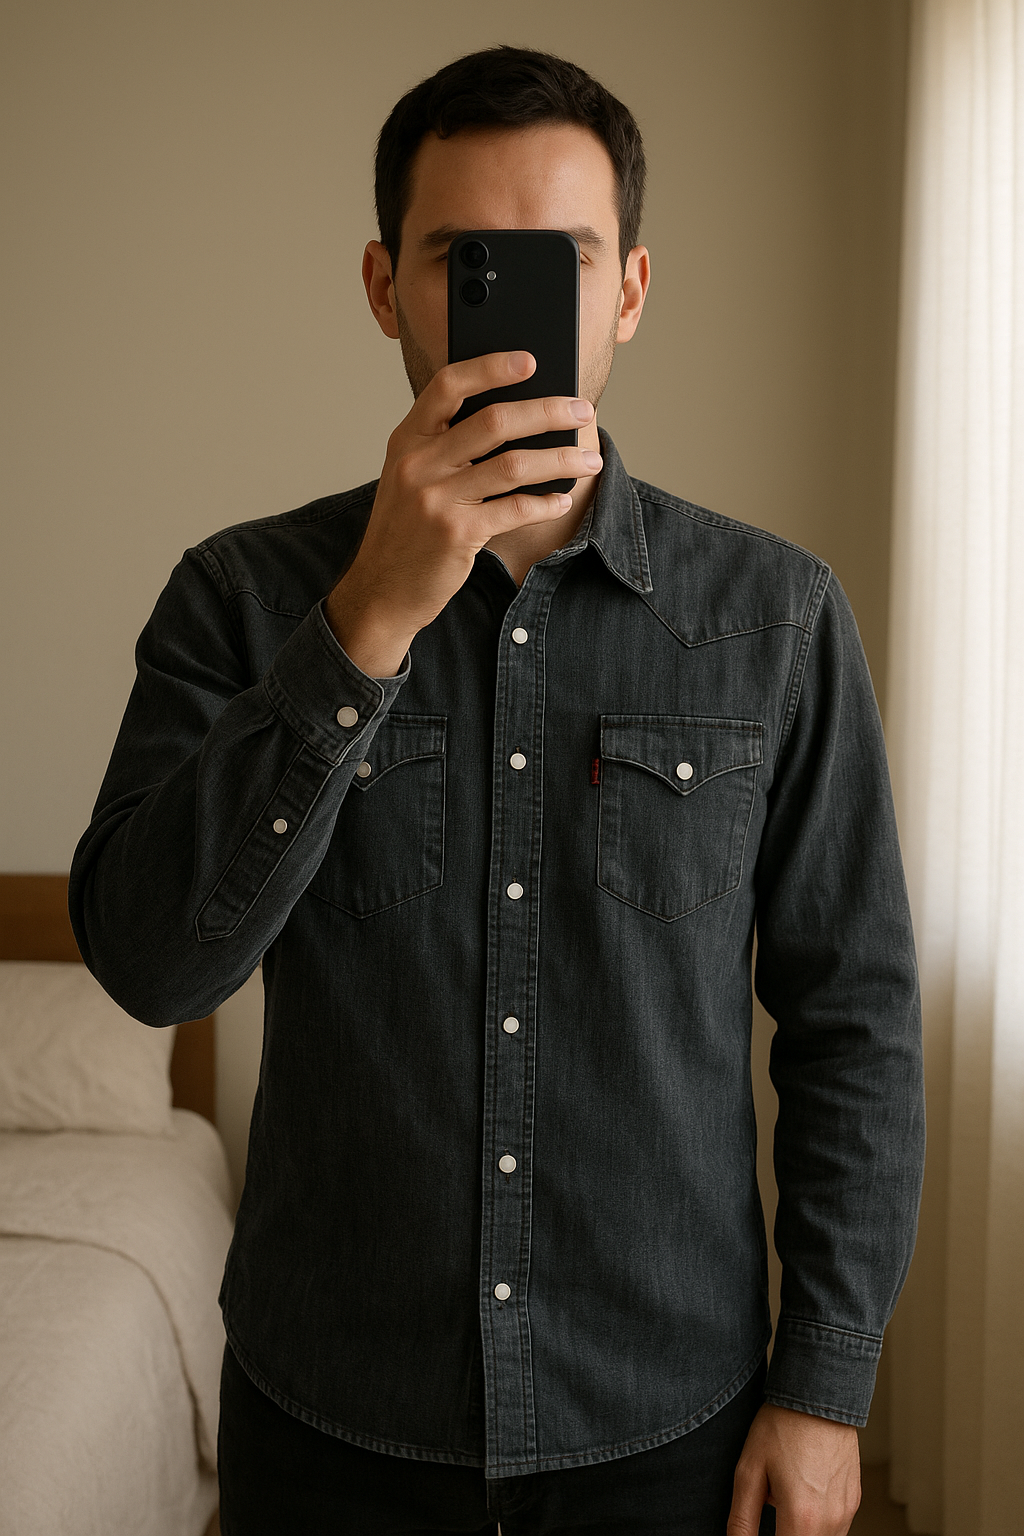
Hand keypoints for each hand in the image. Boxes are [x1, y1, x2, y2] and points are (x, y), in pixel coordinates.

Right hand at [324, 351, 599, 675]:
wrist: (381, 589)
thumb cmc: (406, 530)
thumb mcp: (412, 477)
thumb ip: (447, 446)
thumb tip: (518, 419)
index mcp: (407, 439)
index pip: (449, 385)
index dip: (491, 367)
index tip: (530, 360)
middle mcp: (418, 463)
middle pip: (494, 420)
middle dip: (547, 412)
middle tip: (581, 411)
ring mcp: (436, 498)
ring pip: (513, 465)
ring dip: (559, 460)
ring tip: (588, 460)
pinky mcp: (456, 533)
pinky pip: (515, 509)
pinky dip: (545, 503)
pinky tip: (562, 499)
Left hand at [727, 1403, 860, 1535]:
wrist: (818, 1394)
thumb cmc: (782, 1426)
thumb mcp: (749, 1470)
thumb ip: (742, 1520)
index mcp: (802, 1518)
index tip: (758, 1530)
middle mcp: (830, 1522)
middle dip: (783, 1533)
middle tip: (771, 1503)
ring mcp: (846, 1512)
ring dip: (800, 1531)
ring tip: (786, 1496)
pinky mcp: (854, 1501)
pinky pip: (834, 1528)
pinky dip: (816, 1522)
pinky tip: (802, 1492)